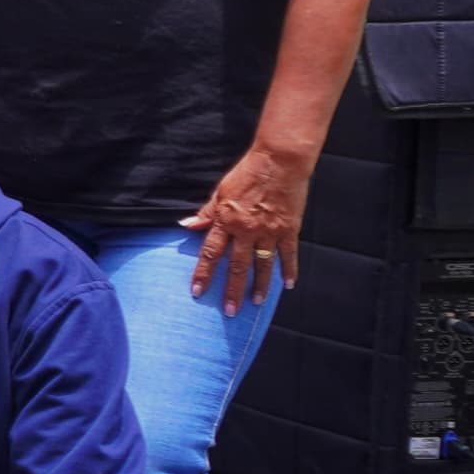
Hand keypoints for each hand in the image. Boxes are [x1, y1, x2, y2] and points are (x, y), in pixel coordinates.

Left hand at [181, 143, 314, 314]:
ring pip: (262, 265)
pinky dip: (288, 270)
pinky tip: (288, 285)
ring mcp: (268, 231)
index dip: (203, 274)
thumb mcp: (220, 191)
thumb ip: (205, 213)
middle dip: (231, 290)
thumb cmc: (247, 173)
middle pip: (236, 266)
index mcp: (226, 221)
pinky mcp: (288, 229)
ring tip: (256, 303)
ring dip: (259, 286)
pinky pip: (288, 255)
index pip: (210, 253)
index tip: (197, 292)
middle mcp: (246, 230)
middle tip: (229, 311)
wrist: (278, 162)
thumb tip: (185, 226)